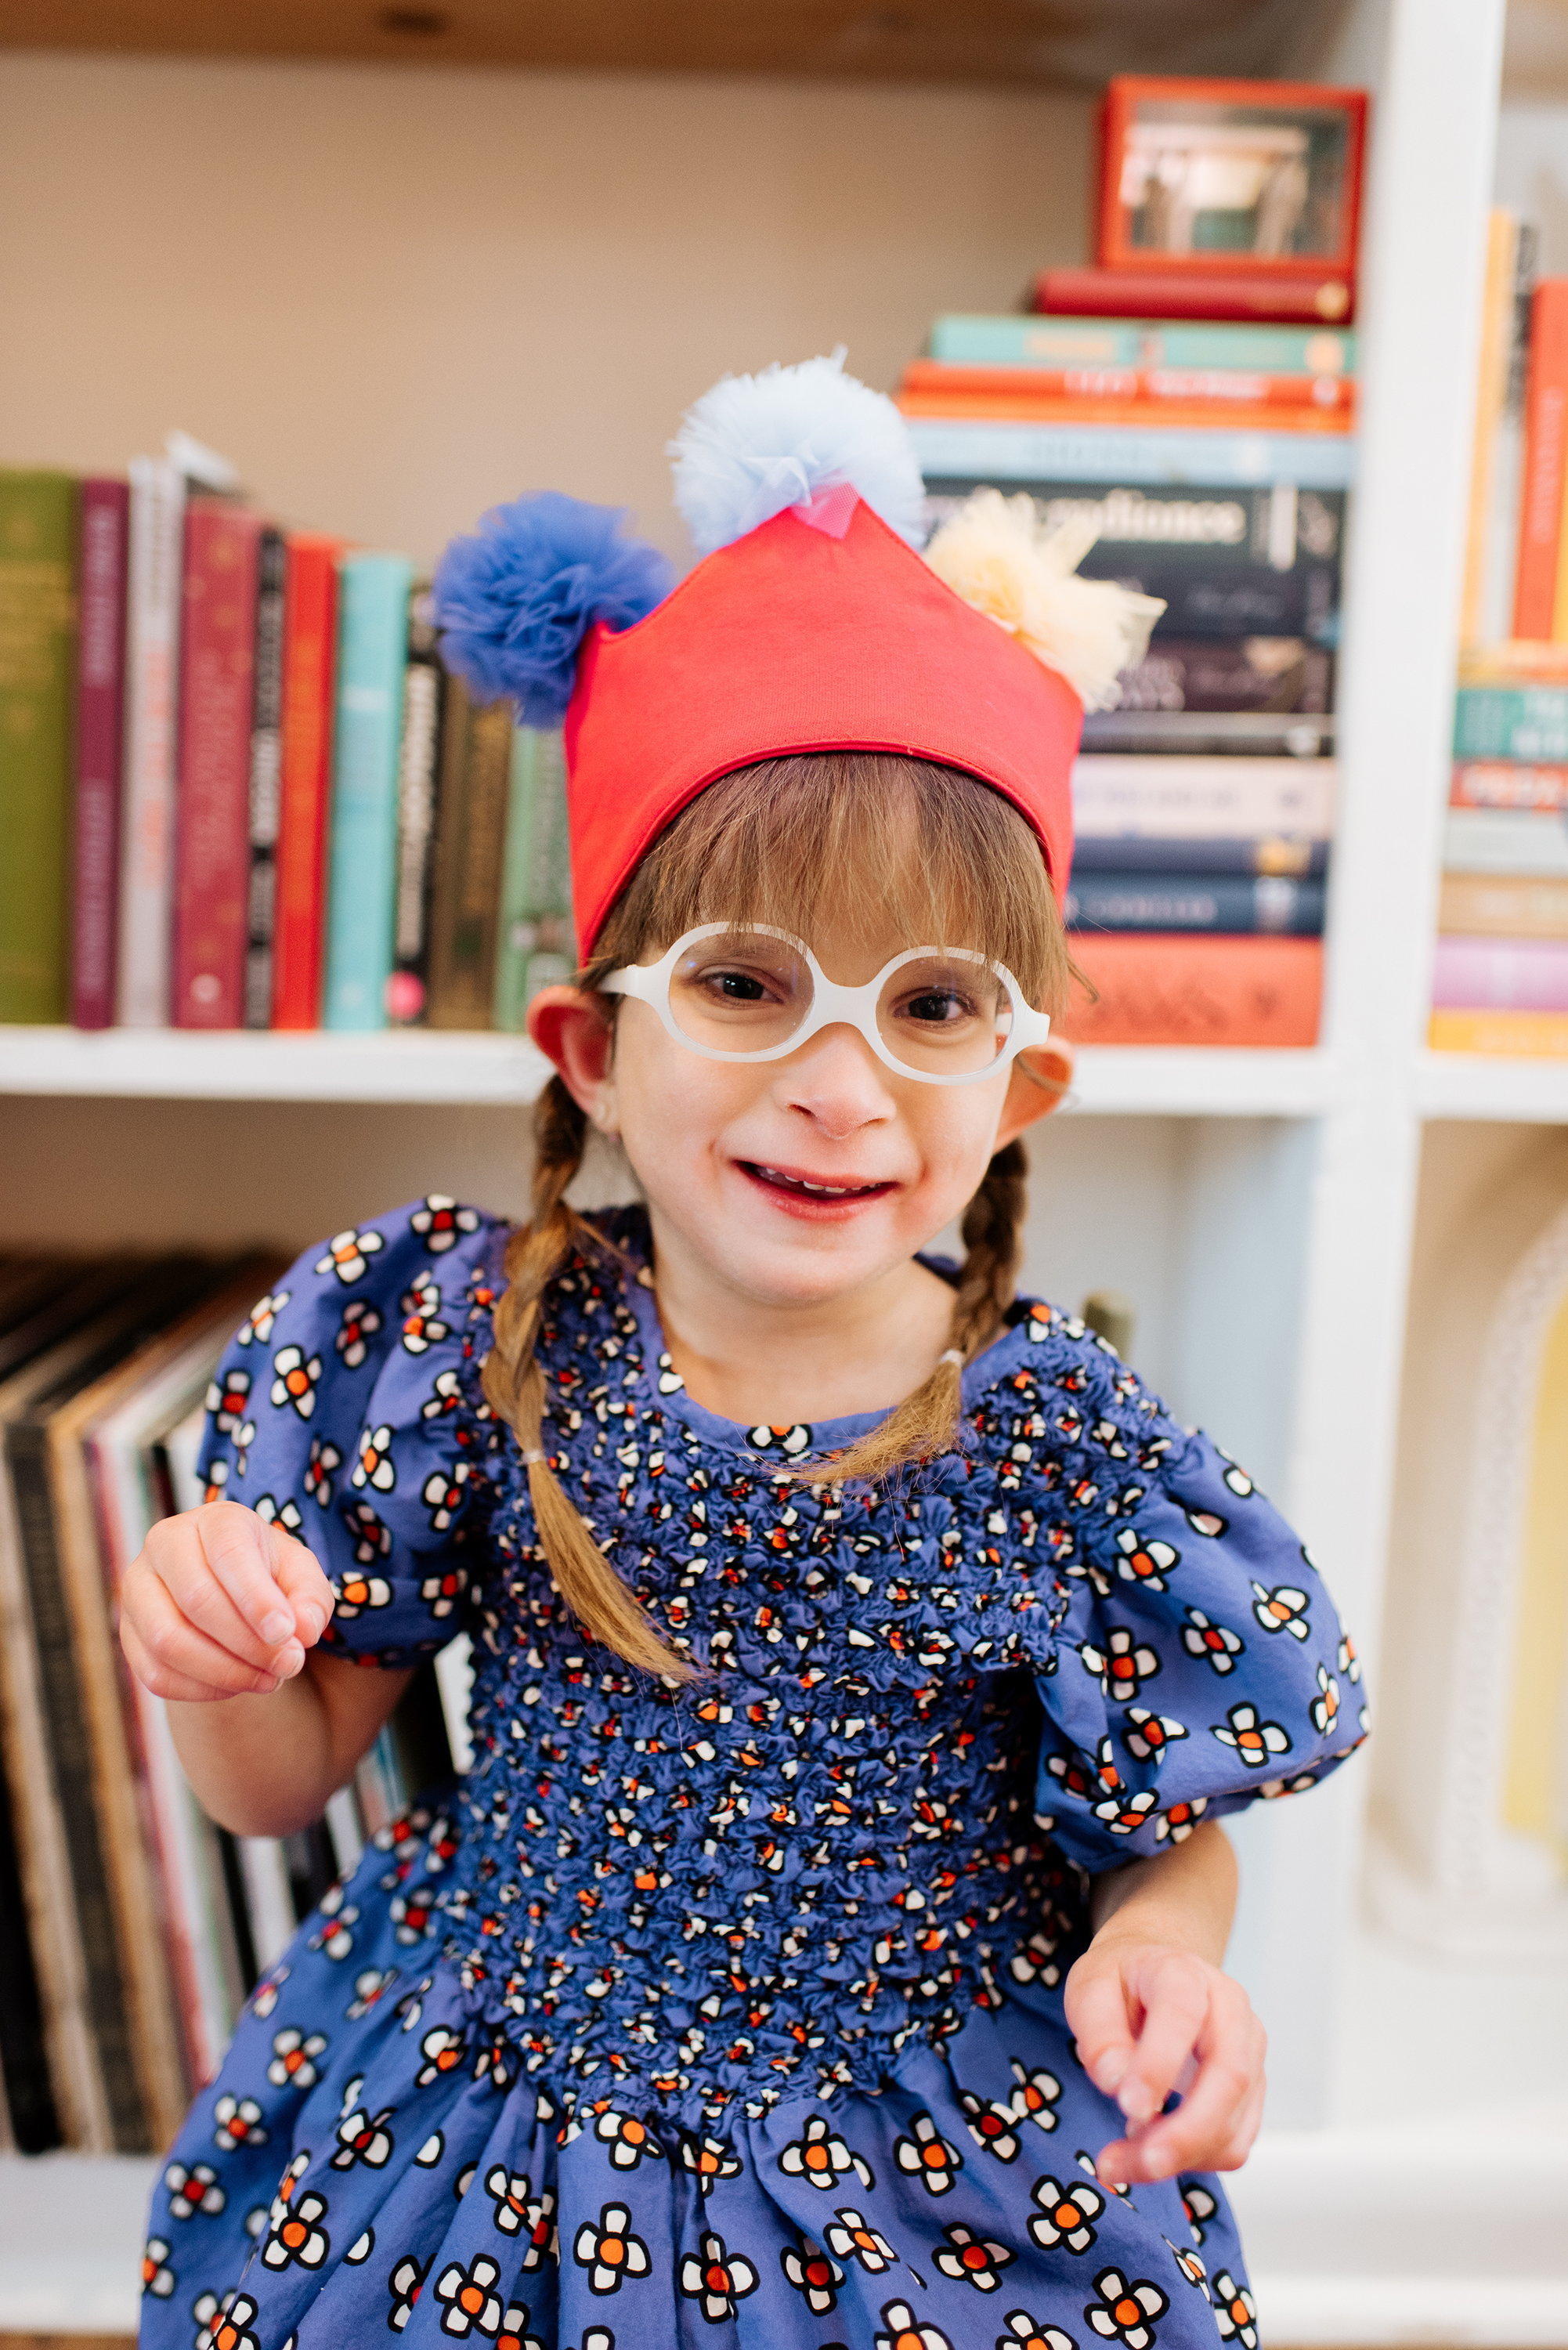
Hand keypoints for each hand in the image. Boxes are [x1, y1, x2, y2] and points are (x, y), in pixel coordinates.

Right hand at [120, 1500, 335, 1702]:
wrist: (229, 1593)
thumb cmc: (269, 1576)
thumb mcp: (302, 1577)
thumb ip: (311, 1599)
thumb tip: (302, 1631)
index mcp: (214, 1519)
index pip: (228, 1554)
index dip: (257, 1599)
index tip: (286, 1634)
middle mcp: (164, 1544)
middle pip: (197, 1599)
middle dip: (248, 1643)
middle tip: (288, 1664)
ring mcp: (137, 1588)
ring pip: (168, 1641)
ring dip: (225, 1671)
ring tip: (268, 1679)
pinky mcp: (128, 1633)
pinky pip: (157, 1674)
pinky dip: (202, 1690)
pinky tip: (237, 1684)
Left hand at [1064, 1934, 1266, 2186]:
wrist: (1154, 1976)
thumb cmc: (1122, 1983)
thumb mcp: (1089, 1989)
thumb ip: (1098, 2033)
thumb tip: (1116, 2083)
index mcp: (1184, 1972)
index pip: (1182, 2014)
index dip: (1158, 2063)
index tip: (1127, 2105)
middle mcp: (1231, 2010)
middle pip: (1229, 2077)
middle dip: (1185, 2133)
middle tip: (1134, 2163)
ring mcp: (1249, 2052)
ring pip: (1233, 2122)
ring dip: (1179, 2156)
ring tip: (1121, 2156)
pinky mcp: (1252, 2092)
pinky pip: (1233, 2143)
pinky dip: (1192, 2161)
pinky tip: (1151, 2146)